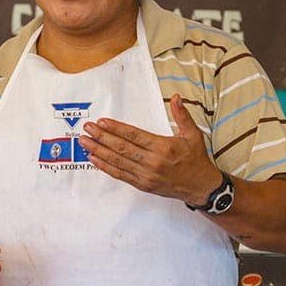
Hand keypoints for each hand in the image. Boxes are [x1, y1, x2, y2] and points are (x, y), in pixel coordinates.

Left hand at [80, 93, 221, 206]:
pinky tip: (95, 159)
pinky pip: (121, 175)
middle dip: (102, 138)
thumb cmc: (196, 160)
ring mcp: (146, 175)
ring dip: (99, 151)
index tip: (102, 122)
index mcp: (163, 147)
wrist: (201, 187)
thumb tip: (176, 97)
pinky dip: (106, 167)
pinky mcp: (143, 185)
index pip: (134, 136)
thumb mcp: (193, 135)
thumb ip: (182, 115)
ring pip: (118, 162)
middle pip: (122, 148)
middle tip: (87, 129)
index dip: (116, 129)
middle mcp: (153, 162)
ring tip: (85, 143)